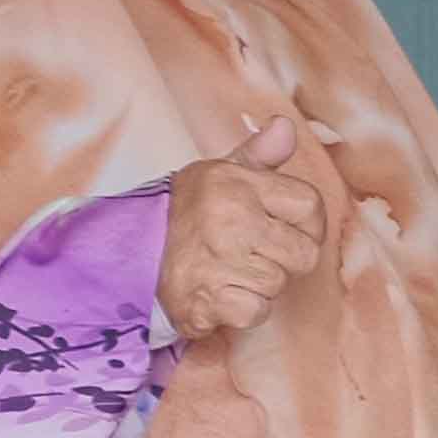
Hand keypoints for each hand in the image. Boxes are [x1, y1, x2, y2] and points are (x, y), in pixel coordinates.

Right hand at [161, 119, 331, 336]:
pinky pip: (256, 312)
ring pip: (279, 284)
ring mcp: (219, 261)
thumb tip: (286, 126)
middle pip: (304, 253)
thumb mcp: (219, 175)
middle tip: (250, 252)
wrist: (127, 257)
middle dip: (283, 259)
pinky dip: (242, 310)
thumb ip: (258, 154)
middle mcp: (230, 219)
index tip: (283, 227)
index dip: (306, 223)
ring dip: (260, 285)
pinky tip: (221, 294)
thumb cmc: (186, 216)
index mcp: (235, 183)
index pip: (310, 205)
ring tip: (228, 270)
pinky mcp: (208, 300)